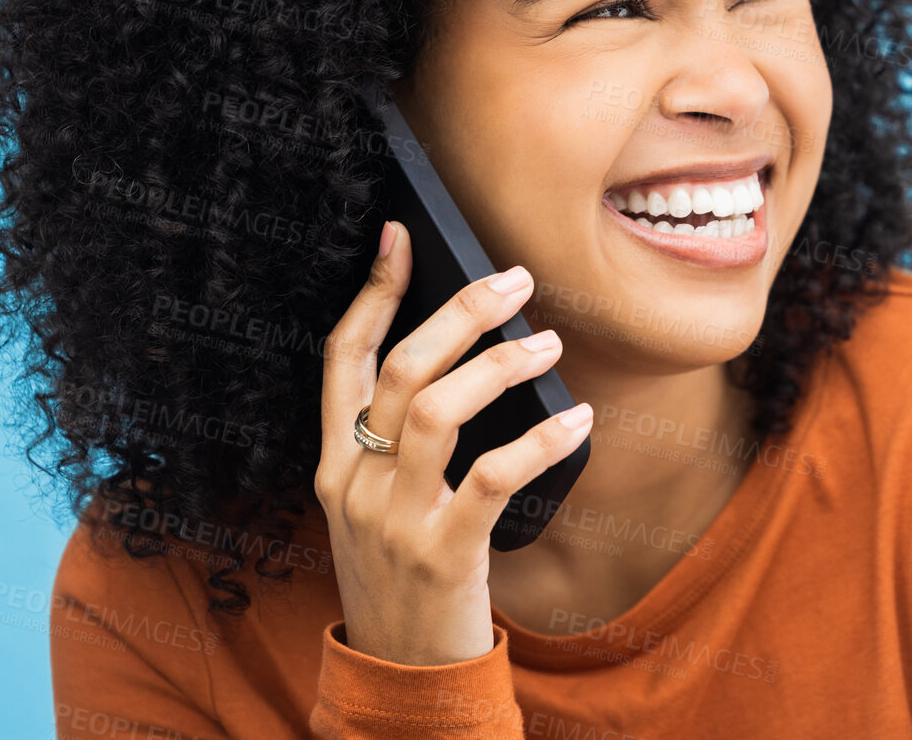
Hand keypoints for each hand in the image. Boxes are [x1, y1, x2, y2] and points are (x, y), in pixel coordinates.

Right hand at [315, 220, 592, 665]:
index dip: (371, 291)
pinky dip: (541, 442)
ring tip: (548, 344)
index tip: (401, 236)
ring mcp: (393, 520)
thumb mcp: (375, 505)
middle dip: (459, 313)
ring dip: (499, 366)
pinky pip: (494, 479)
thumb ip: (397, 442)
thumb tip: (466, 357)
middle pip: (400, 370)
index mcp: (334, 463)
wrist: (401, 676)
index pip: (341, 357)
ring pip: (436, 411)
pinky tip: (577, 423)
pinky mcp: (442, 555)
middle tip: (516, 282)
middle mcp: (354, 483)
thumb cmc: (402, 574)